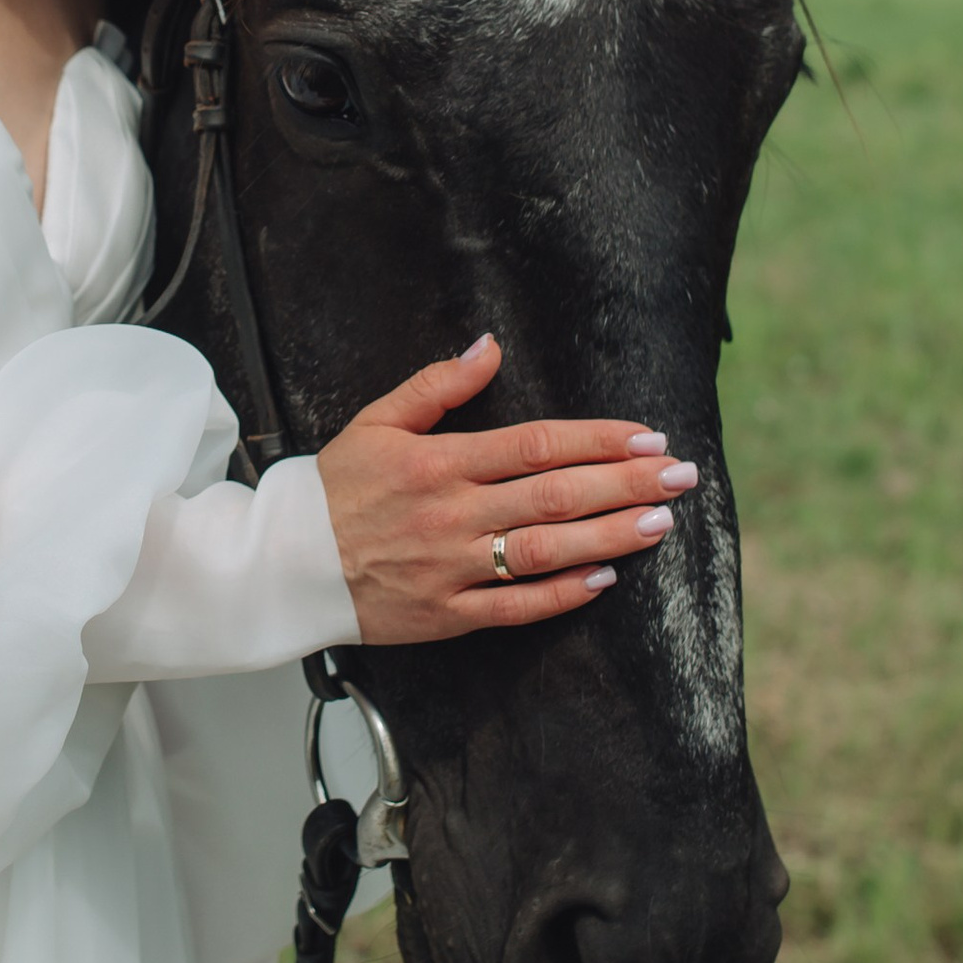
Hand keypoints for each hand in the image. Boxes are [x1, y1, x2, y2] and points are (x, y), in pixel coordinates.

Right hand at [316, 335, 695, 646]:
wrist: (283, 563)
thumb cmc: (333, 489)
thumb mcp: (377, 421)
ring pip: (546, 550)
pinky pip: (515, 607)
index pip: (538, 446)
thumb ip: (438, 387)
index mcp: (440, 463)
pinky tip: (603, 578)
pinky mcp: (447, 613)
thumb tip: (489, 349)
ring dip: (610, 535)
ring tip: (659, 523)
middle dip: (627, 484)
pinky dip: (562, 593)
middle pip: (557, 495)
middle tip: (679, 476)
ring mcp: (452, 568)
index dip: (599, 440)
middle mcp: (453, 515)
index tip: (647, 437)